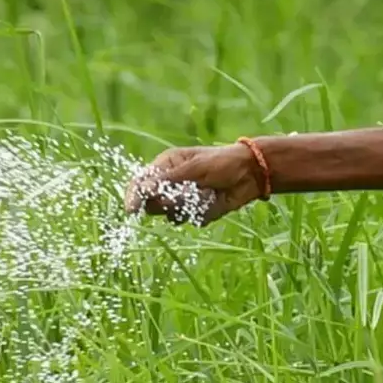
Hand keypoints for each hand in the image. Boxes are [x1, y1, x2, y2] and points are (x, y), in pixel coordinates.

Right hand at [126, 143, 266, 224]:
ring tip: (203, 194)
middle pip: (151, 204)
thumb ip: (168, 180)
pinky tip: (212, 201)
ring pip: (170, 214)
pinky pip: (188, 219)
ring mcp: (182, 200)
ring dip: (185, 208)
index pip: (140, 183)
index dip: (134, 196)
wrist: (250, 175)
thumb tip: (143, 189)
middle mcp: (170, 184)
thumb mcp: (194, 167)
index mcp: (166, 166)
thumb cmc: (222, 162)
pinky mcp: (194, 212)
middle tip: (182, 195)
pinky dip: (199, 213)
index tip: (132, 209)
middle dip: (165, 202)